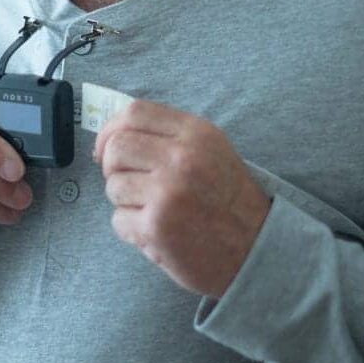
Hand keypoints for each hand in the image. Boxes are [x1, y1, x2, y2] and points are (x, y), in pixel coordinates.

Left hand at [93, 100, 270, 298]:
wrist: (258, 249)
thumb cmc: (228, 201)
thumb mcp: (211, 151)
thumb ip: (169, 136)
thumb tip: (114, 135)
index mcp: (196, 134)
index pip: (134, 113)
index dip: (111, 130)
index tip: (105, 148)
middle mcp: (182, 158)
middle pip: (116, 147)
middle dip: (112, 168)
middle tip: (128, 184)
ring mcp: (168, 192)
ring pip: (113, 185)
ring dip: (125, 202)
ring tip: (152, 211)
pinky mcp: (156, 226)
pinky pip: (118, 220)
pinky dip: (131, 229)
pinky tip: (156, 233)